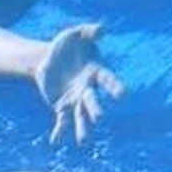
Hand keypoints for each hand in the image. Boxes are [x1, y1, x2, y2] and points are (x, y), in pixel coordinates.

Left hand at [33, 23, 124, 145]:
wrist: (49, 58)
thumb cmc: (67, 45)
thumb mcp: (75, 34)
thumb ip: (89, 31)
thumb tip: (102, 29)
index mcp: (95, 72)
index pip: (107, 80)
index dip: (114, 87)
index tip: (122, 95)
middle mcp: (87, 89)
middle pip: (92, 100)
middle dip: (95, 108)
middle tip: (99, 118)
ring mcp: (75, 99)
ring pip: (79, 115)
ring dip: (82, 128)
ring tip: (83, 142)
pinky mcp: (61, 106)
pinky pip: (61, 121)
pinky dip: (59, 132)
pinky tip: (55, 142)